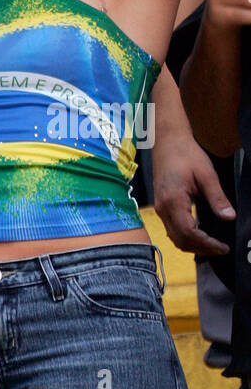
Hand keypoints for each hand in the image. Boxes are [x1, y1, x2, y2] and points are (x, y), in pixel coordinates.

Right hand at [153, 130, 234, 256]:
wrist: (167, 140)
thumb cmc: (185, 153)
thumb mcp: (206, 174)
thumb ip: (217, 198)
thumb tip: (229, 218)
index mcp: (173, 200)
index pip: (189, 233)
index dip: (207, 244)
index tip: (223, 247)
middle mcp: (163, 208)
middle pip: (180, 240)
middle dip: (201, 249)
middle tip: (221, 249)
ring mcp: (160, 207)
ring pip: (174, 237)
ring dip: (193, 245)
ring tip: (212, 245)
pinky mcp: (161, 205)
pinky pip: (172, 229)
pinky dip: (185, 237)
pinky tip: (199, 234)